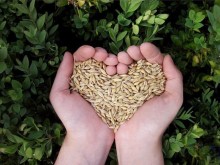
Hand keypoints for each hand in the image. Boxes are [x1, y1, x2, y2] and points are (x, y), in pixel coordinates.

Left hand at [50, 46, 113, 164]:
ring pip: (110, 66)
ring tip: (114, 62)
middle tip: (104, 56)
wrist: (90, 138)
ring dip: (113, 60)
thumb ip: (63, 74)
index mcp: (78, 79)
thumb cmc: (73, 118)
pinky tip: (122, 69)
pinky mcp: (117, 93)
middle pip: (98, 60)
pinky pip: (120, 78)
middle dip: (101, 54)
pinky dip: (121, 70)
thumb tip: (68, 54)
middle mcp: (92, 80)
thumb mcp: (60, 95)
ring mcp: (106, 86)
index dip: (87, 51)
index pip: (82, 59)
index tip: (92, 51)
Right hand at [115, 43, 182, 164]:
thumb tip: (167, 57)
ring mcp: (128, 85)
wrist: (137, 138)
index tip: (143, 47)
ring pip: (126, 66)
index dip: (150, 52)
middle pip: (139, 61)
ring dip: (123, 59)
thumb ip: (175, 78)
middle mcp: (143, 81)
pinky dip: (113, 69)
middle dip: (134, 53)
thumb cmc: (156, 120)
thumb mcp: (173, 100)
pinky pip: (115, 76)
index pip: (155, 61)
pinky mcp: (117, 91)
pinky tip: (112, 67)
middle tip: (129, 52)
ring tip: (120, 59)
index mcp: (158, 81)